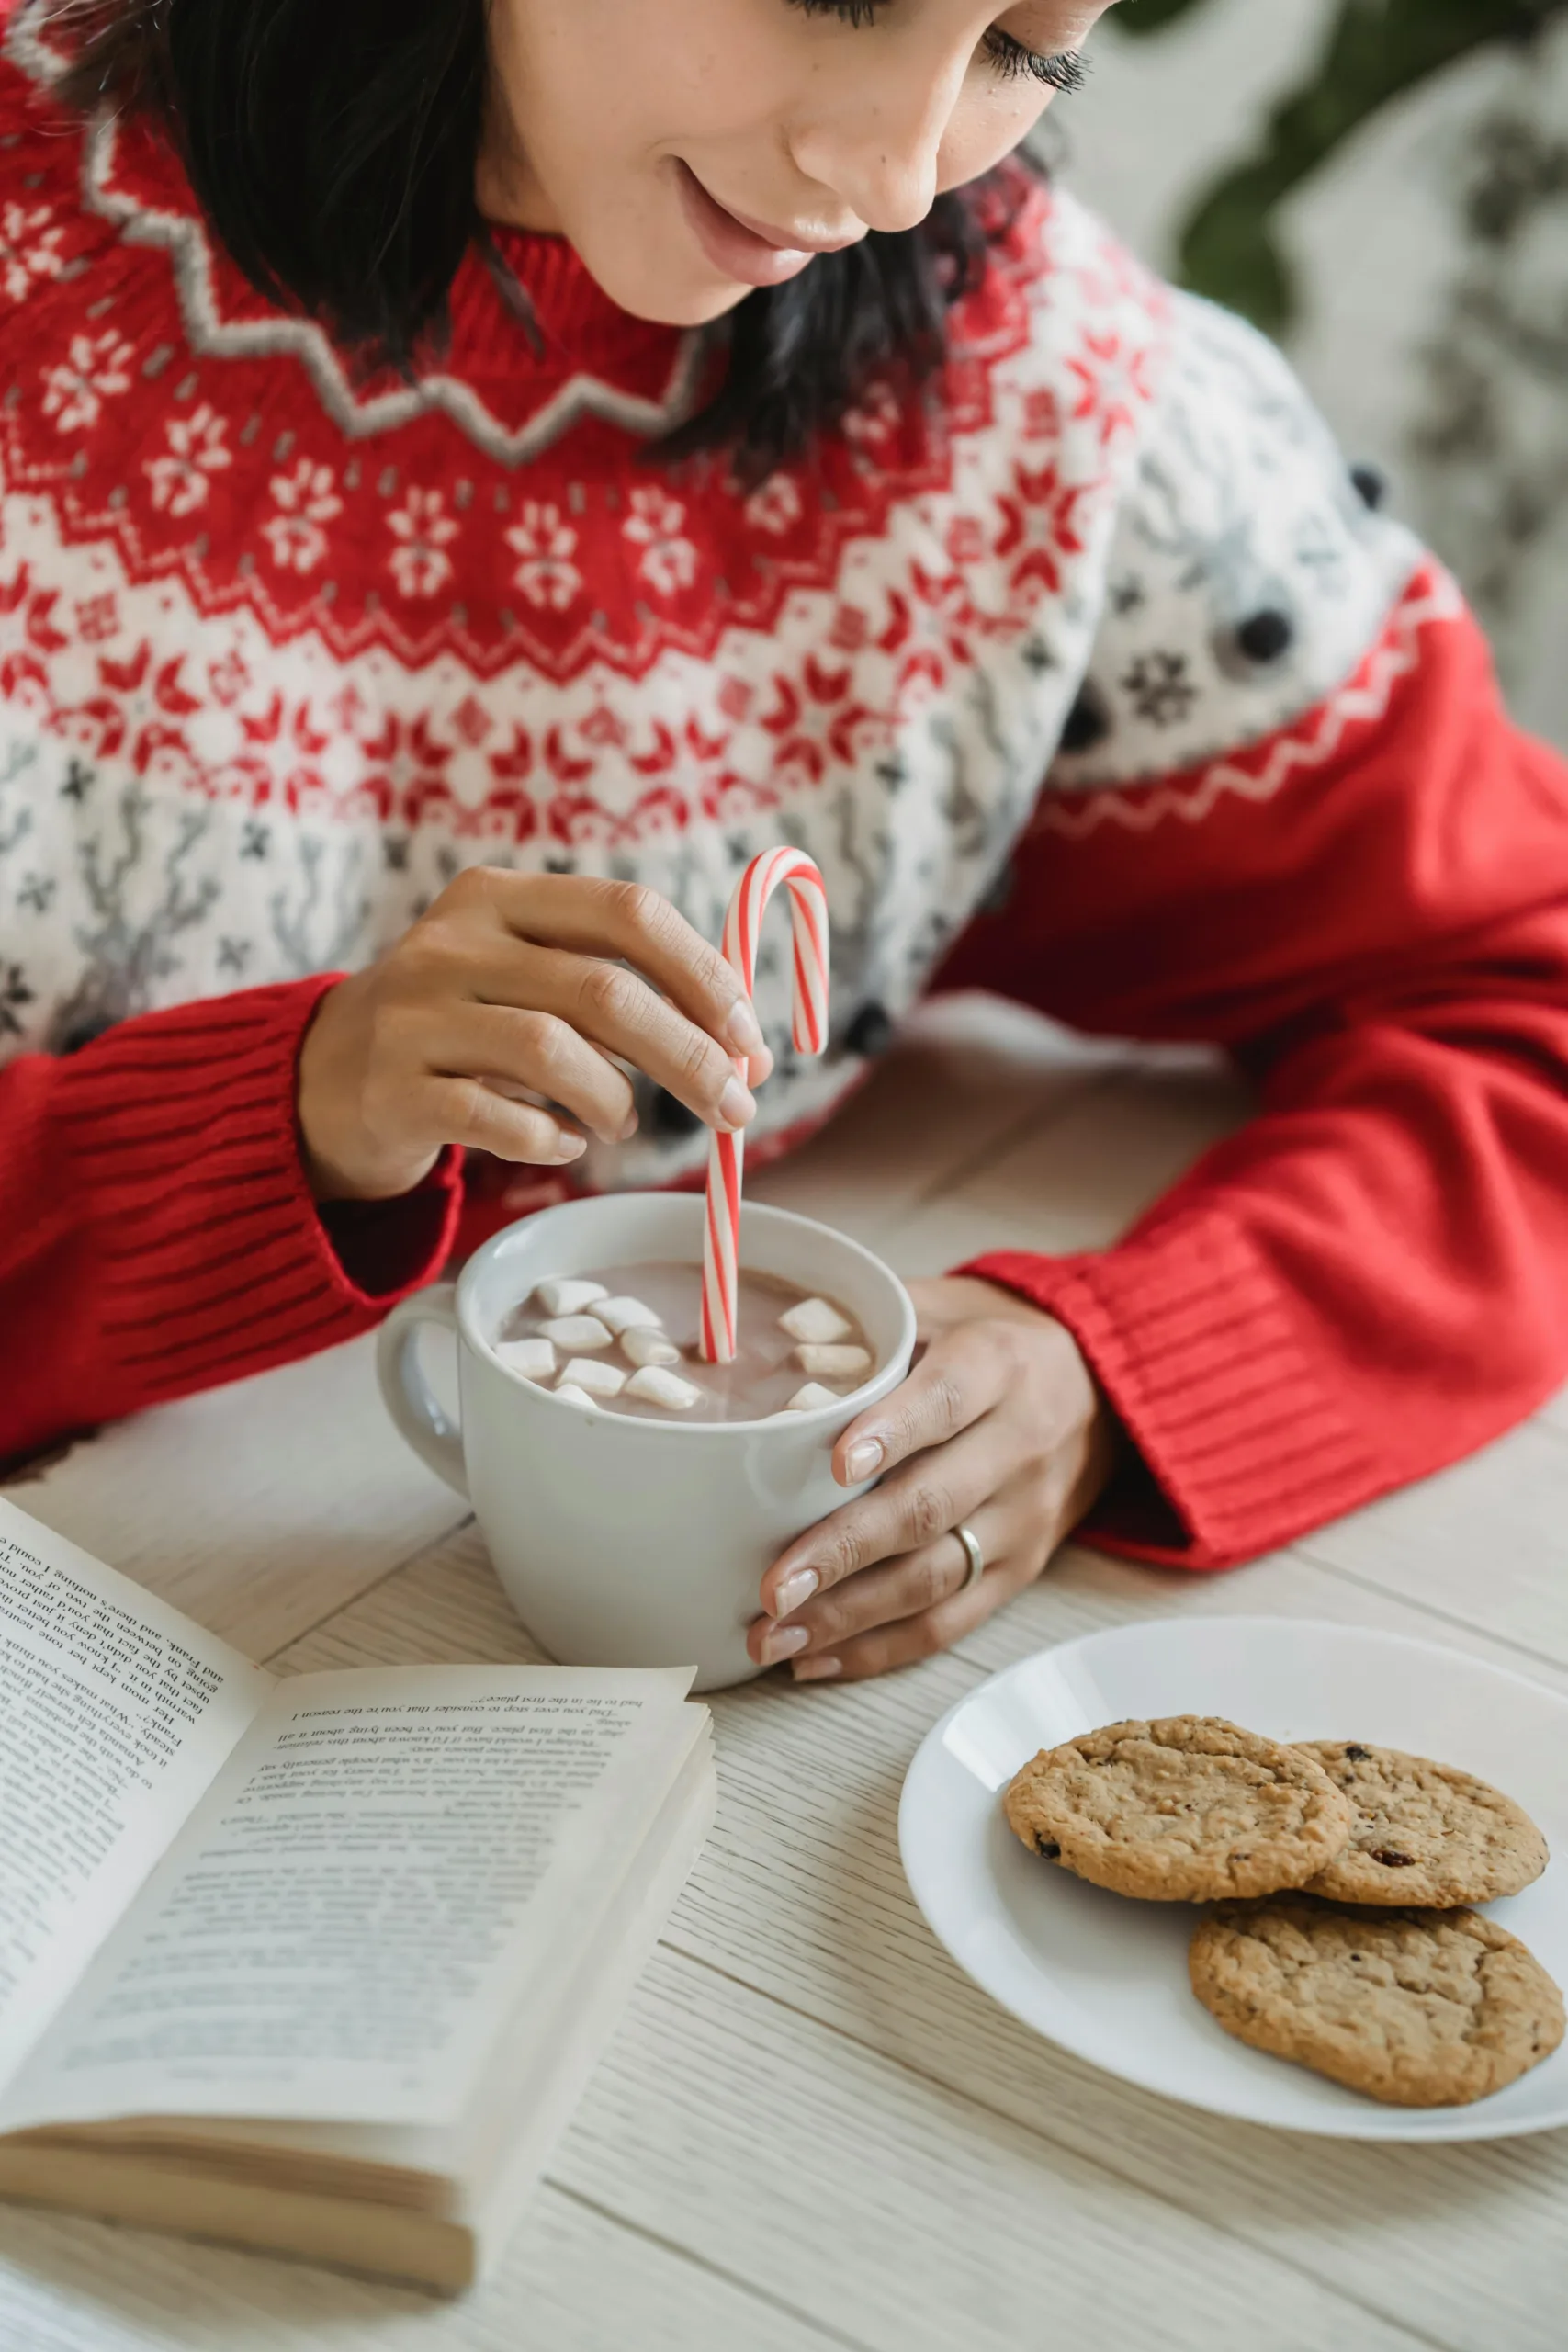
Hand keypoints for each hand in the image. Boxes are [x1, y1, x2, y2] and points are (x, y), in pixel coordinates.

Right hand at [296, 869, 771, 1199]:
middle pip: (602, 991)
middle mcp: (451, 944)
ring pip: (552, 1051)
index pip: (626, 913)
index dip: (702, 976)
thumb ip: (612, 988)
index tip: (750, 1038)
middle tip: (734, 1109)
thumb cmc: (460, 1027)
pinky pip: (495, 1118)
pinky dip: (548, 1140)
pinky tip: (562, 1146)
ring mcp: (413, 1015)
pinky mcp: (391, 1089)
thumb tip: (737, 1046)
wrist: (322, 1077)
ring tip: (623, 1123)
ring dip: (614, 1099)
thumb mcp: (519, 974)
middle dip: (687, 1056)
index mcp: (499, 898)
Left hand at [749, 1278, 1115, 1682]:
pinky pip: (951, 1622)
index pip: (947, 1400)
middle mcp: (1020, 1446)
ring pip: (935, 1577)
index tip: (837, 1465)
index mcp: (998, 1367)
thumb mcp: (942, 1305)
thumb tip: (767, 1348)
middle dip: (844, 1551)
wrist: (1100, 1385)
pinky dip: (880, 1648)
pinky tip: (816, 1657)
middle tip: (773, 1587)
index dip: (893, 1432)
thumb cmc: (990, 1341)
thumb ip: (870, 1325)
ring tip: (774, 1634)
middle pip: (930, 1505)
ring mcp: (1025, 1518)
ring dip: (849, 1616)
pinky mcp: (1021, 1570)